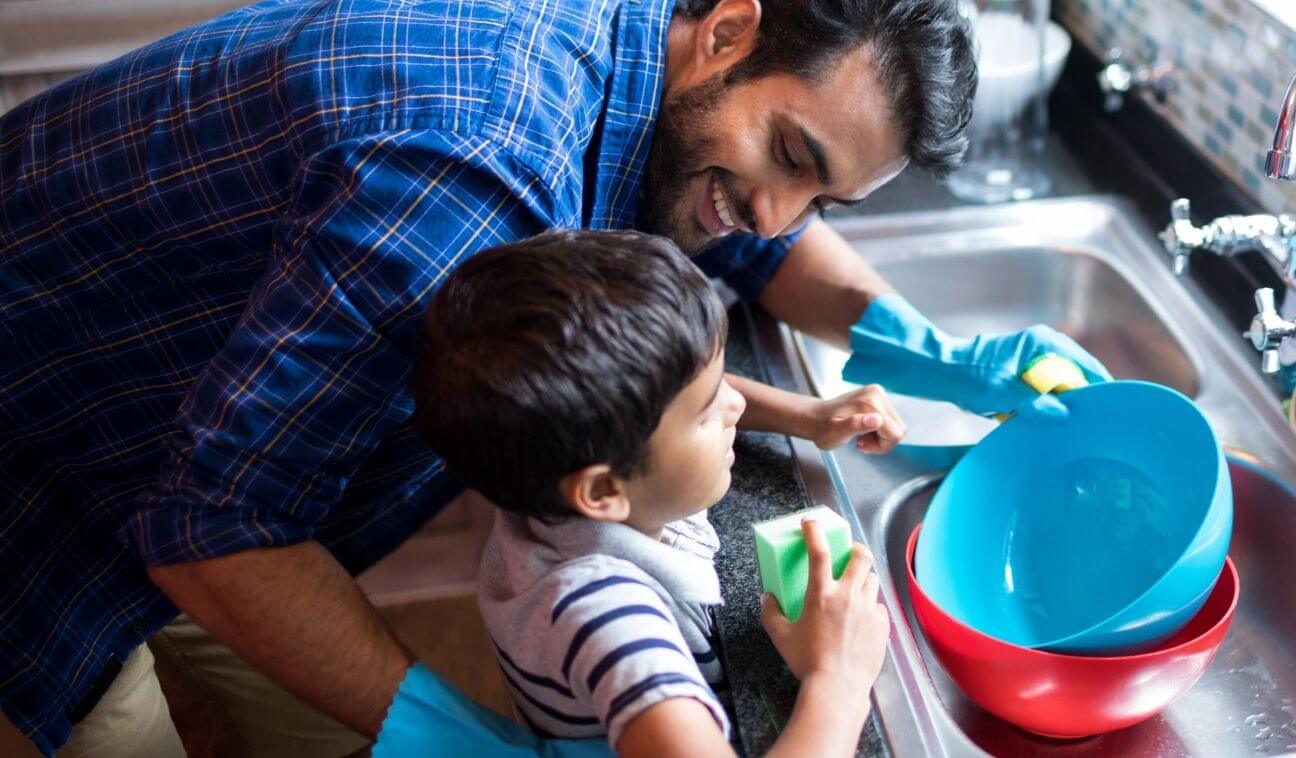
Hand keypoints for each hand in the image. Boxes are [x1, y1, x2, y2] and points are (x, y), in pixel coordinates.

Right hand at [761, 519, 889, 700]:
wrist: (837, 688)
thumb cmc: (807, 662)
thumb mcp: (781, 636)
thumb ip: (770, 613)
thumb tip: (768, 598)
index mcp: (821, 594)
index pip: (819, 550)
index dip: (814, 530)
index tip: (811, 522)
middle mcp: (847, 596)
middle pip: (861, 557)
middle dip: (855, 548)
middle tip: (848, 552)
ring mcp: (868, 610)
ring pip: (872, 580)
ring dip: (863, 578)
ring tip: (854, 586)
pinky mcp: (881, 626)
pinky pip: (878, 607)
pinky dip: (870, 607)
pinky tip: (861, 618)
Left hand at [807, 385, 905, 453]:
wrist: (815, 417)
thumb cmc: (823, 429)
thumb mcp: (835, 433)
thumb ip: (855, 426)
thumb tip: (876, 420)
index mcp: (871, 403)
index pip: (896, 434)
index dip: (882, 446)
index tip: (861, 446)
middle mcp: (877, 393)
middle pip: (898, 429)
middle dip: (881, 441)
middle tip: (860, 442)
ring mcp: (877, 392)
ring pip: (895, 425)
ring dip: (880, 436)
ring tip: (859, 437)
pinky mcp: (876, 395)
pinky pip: (889, 419)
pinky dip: (878, 428)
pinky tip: (862, 429)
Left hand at [845, 294, 1112, 419]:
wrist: (939, 372)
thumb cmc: (967, 375)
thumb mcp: (1004, 392)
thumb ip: (1036, 404)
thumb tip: (1064, 415)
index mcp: (1044, 343)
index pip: (1087, 366)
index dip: (1099, 389)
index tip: (1110, 412)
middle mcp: (1044, 348)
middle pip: (1077, 378)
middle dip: (1081, 401)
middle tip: (1092, 426)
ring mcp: (1033, 361)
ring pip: (1060, 388)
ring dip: (1061, 407)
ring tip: (1071, 428)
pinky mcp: (1023, 375)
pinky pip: (1044, 393)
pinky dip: (1045, 407)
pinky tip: (1045, 424)